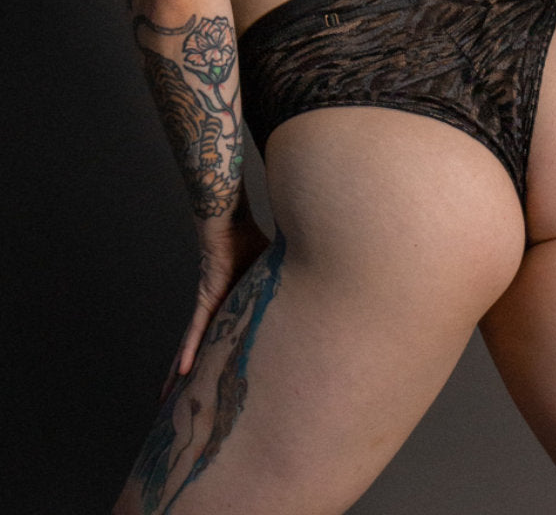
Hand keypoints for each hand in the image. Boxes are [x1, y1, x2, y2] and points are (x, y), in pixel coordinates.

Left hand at [160, 217, 270, 401]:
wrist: (230, 222)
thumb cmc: (248, 240)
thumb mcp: (270, 274)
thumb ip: (282, 289)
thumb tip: (312, 296)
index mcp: (227, 310)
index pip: (215, 344)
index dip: (209, 365)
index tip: (203, 387)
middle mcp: (214, 312)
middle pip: (196, 353)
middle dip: (185, 381)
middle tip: (173, 409)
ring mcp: (208, 307)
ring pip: (190, 348)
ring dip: (178, 375)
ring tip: (165, 402)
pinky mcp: (206, 299)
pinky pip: (196, 331)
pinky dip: (190, 351)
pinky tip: (183, 371)